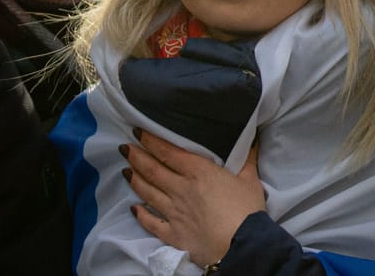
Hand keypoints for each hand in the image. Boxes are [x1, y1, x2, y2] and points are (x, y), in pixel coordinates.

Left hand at [124, 131, 265, 267]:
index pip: (169, 153)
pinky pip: (151, 222)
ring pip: (148, 192)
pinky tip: (134, 207)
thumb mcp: (250, 179)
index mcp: (199, 173)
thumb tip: (250, 140)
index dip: (151, 141)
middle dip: (137, 157)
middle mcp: (181, 189)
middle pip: (153, 170)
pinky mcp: (172, 233)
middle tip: (124, 147)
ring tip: (126, 170)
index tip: (138, 131)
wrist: (241, 243)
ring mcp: (173, 212)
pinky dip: (140, 214)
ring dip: (135, 180)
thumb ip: (247, 159)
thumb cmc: (246, 209)